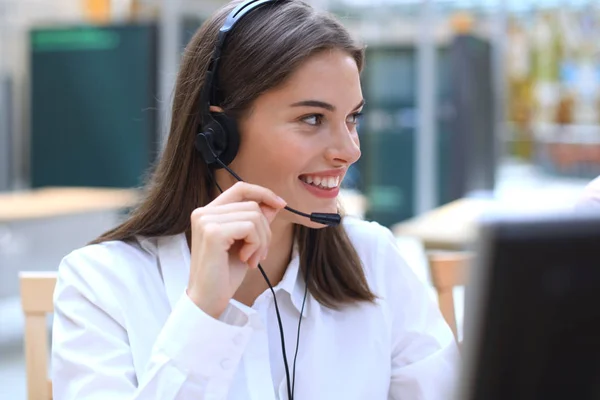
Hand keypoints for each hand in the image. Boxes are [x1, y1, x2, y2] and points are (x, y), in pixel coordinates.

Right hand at [187, 181, 286, 318]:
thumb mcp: (245, 243)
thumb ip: (255, 222)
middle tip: (259, 254)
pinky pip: (250, 227)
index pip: (240, 189)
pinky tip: (246, 260)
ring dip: (261, 240)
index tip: (281, 204)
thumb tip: (272, 204)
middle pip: (252, 205)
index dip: (263, 193)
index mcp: (208, 213)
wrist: (208, 300)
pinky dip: (256, 244)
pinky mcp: (213, 232)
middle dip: (265, 230)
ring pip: (254, 216)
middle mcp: (203, 212)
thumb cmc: (224, 274)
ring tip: (252, 259)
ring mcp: (206, 221)